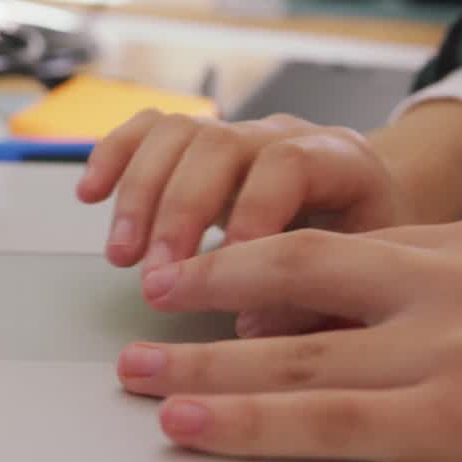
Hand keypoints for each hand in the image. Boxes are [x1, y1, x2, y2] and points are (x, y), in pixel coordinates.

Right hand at [77, 111, 415, 335]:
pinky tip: (90, 195)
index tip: (220, 273)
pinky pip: (146, 130)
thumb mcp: (369, 277)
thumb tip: (251, 331)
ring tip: (121, 255)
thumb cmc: (370, 252)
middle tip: (156, 279)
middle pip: (217, 145)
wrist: (369, 207)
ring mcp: (234, 131)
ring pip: (175, 134)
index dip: (250, 215)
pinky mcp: (195, 140)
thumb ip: (320, 303)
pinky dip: (112, 158)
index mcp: (339, 158)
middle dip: (177, 214)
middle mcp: (281, 133)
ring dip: (138, 195)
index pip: (286, 164)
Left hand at [117, 219, 461, 461]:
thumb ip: (417, 306)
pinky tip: (193, 421)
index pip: (333, 246)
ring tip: (142, 370)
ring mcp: (451, 349)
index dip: (252, 261)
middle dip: (211, 284)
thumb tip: (314, 325)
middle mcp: (451, 284)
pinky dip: (248, 421)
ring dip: (204, 362)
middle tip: (150, 294)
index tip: (199, 273)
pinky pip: (324, 420)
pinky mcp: (452, 419)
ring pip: (296, 352)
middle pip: (299, 273)